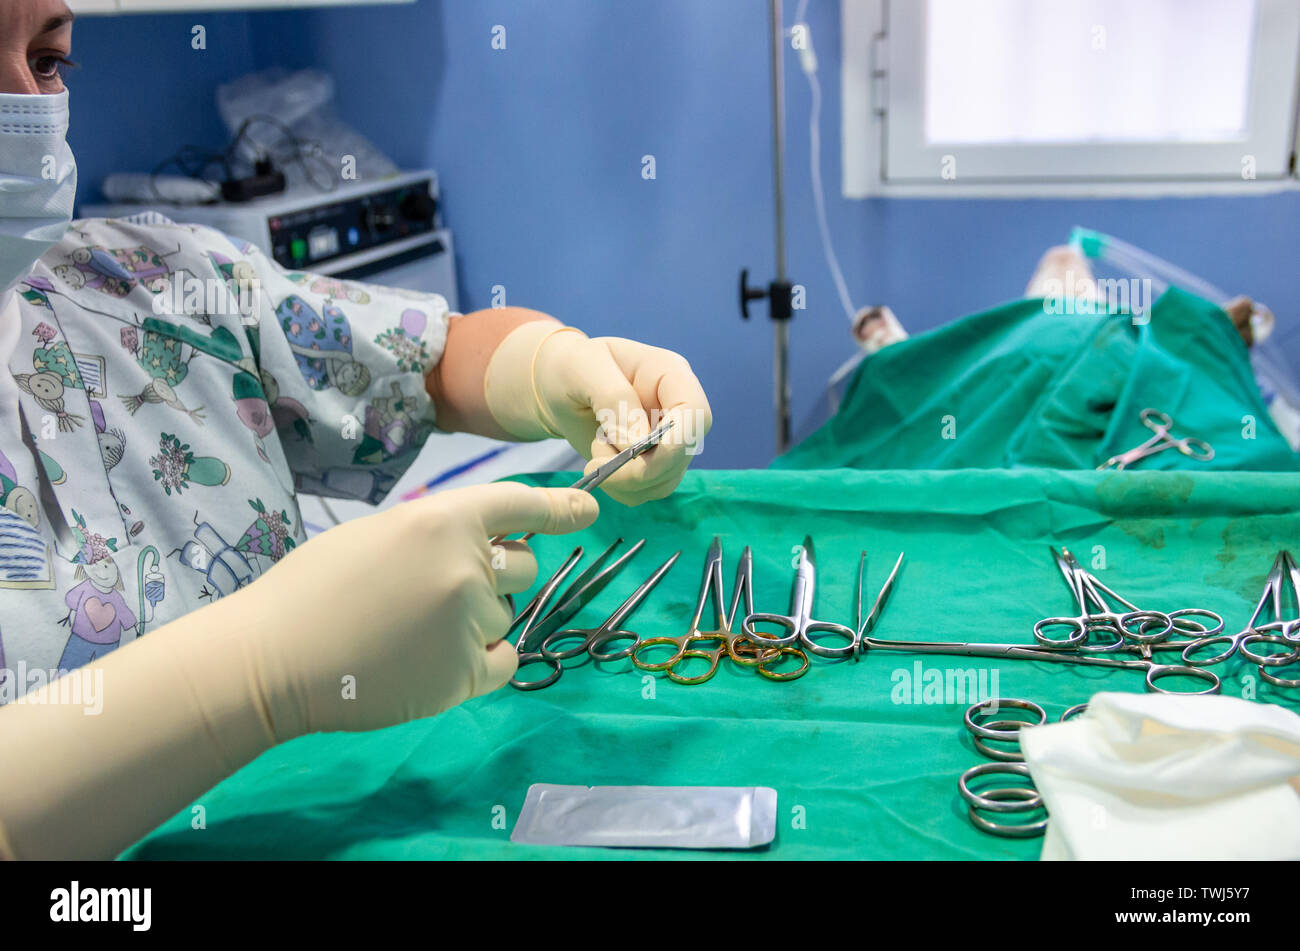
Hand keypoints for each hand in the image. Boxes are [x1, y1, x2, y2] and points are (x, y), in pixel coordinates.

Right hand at [201, 482, 597, 739]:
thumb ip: (440, 533)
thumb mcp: (380, 533)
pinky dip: (480, 661)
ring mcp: (470, 622)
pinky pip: (504, 660)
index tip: (588, 510)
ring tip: (412, 630)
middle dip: (496, 576)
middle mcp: (468, 566)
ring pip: (507, 614)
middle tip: (435, 592)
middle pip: (524, 567)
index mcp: (442, 519)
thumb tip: (491, 546)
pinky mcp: (465, 674)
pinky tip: (430, 660)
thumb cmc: (315, 589)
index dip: (560, 507)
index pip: (519, 505)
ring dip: (478, 620)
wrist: (273, 658)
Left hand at [487, 324, 711, 505]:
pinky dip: (622, 489)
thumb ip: (614, 400)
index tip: (633, 455)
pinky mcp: (652, 463)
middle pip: (682, 454)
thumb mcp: (585, 369)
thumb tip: (639, 445)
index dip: (674, 443)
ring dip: (626, 481)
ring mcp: (668, 439)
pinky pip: (649, 490)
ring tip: (594, 453)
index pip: (696, 414)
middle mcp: (677, 409)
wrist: (560, 386)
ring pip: (667, 479)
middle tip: (595, 463)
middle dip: (640, 470)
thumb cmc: (573, 367)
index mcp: (671, 375)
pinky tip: (600, 466)